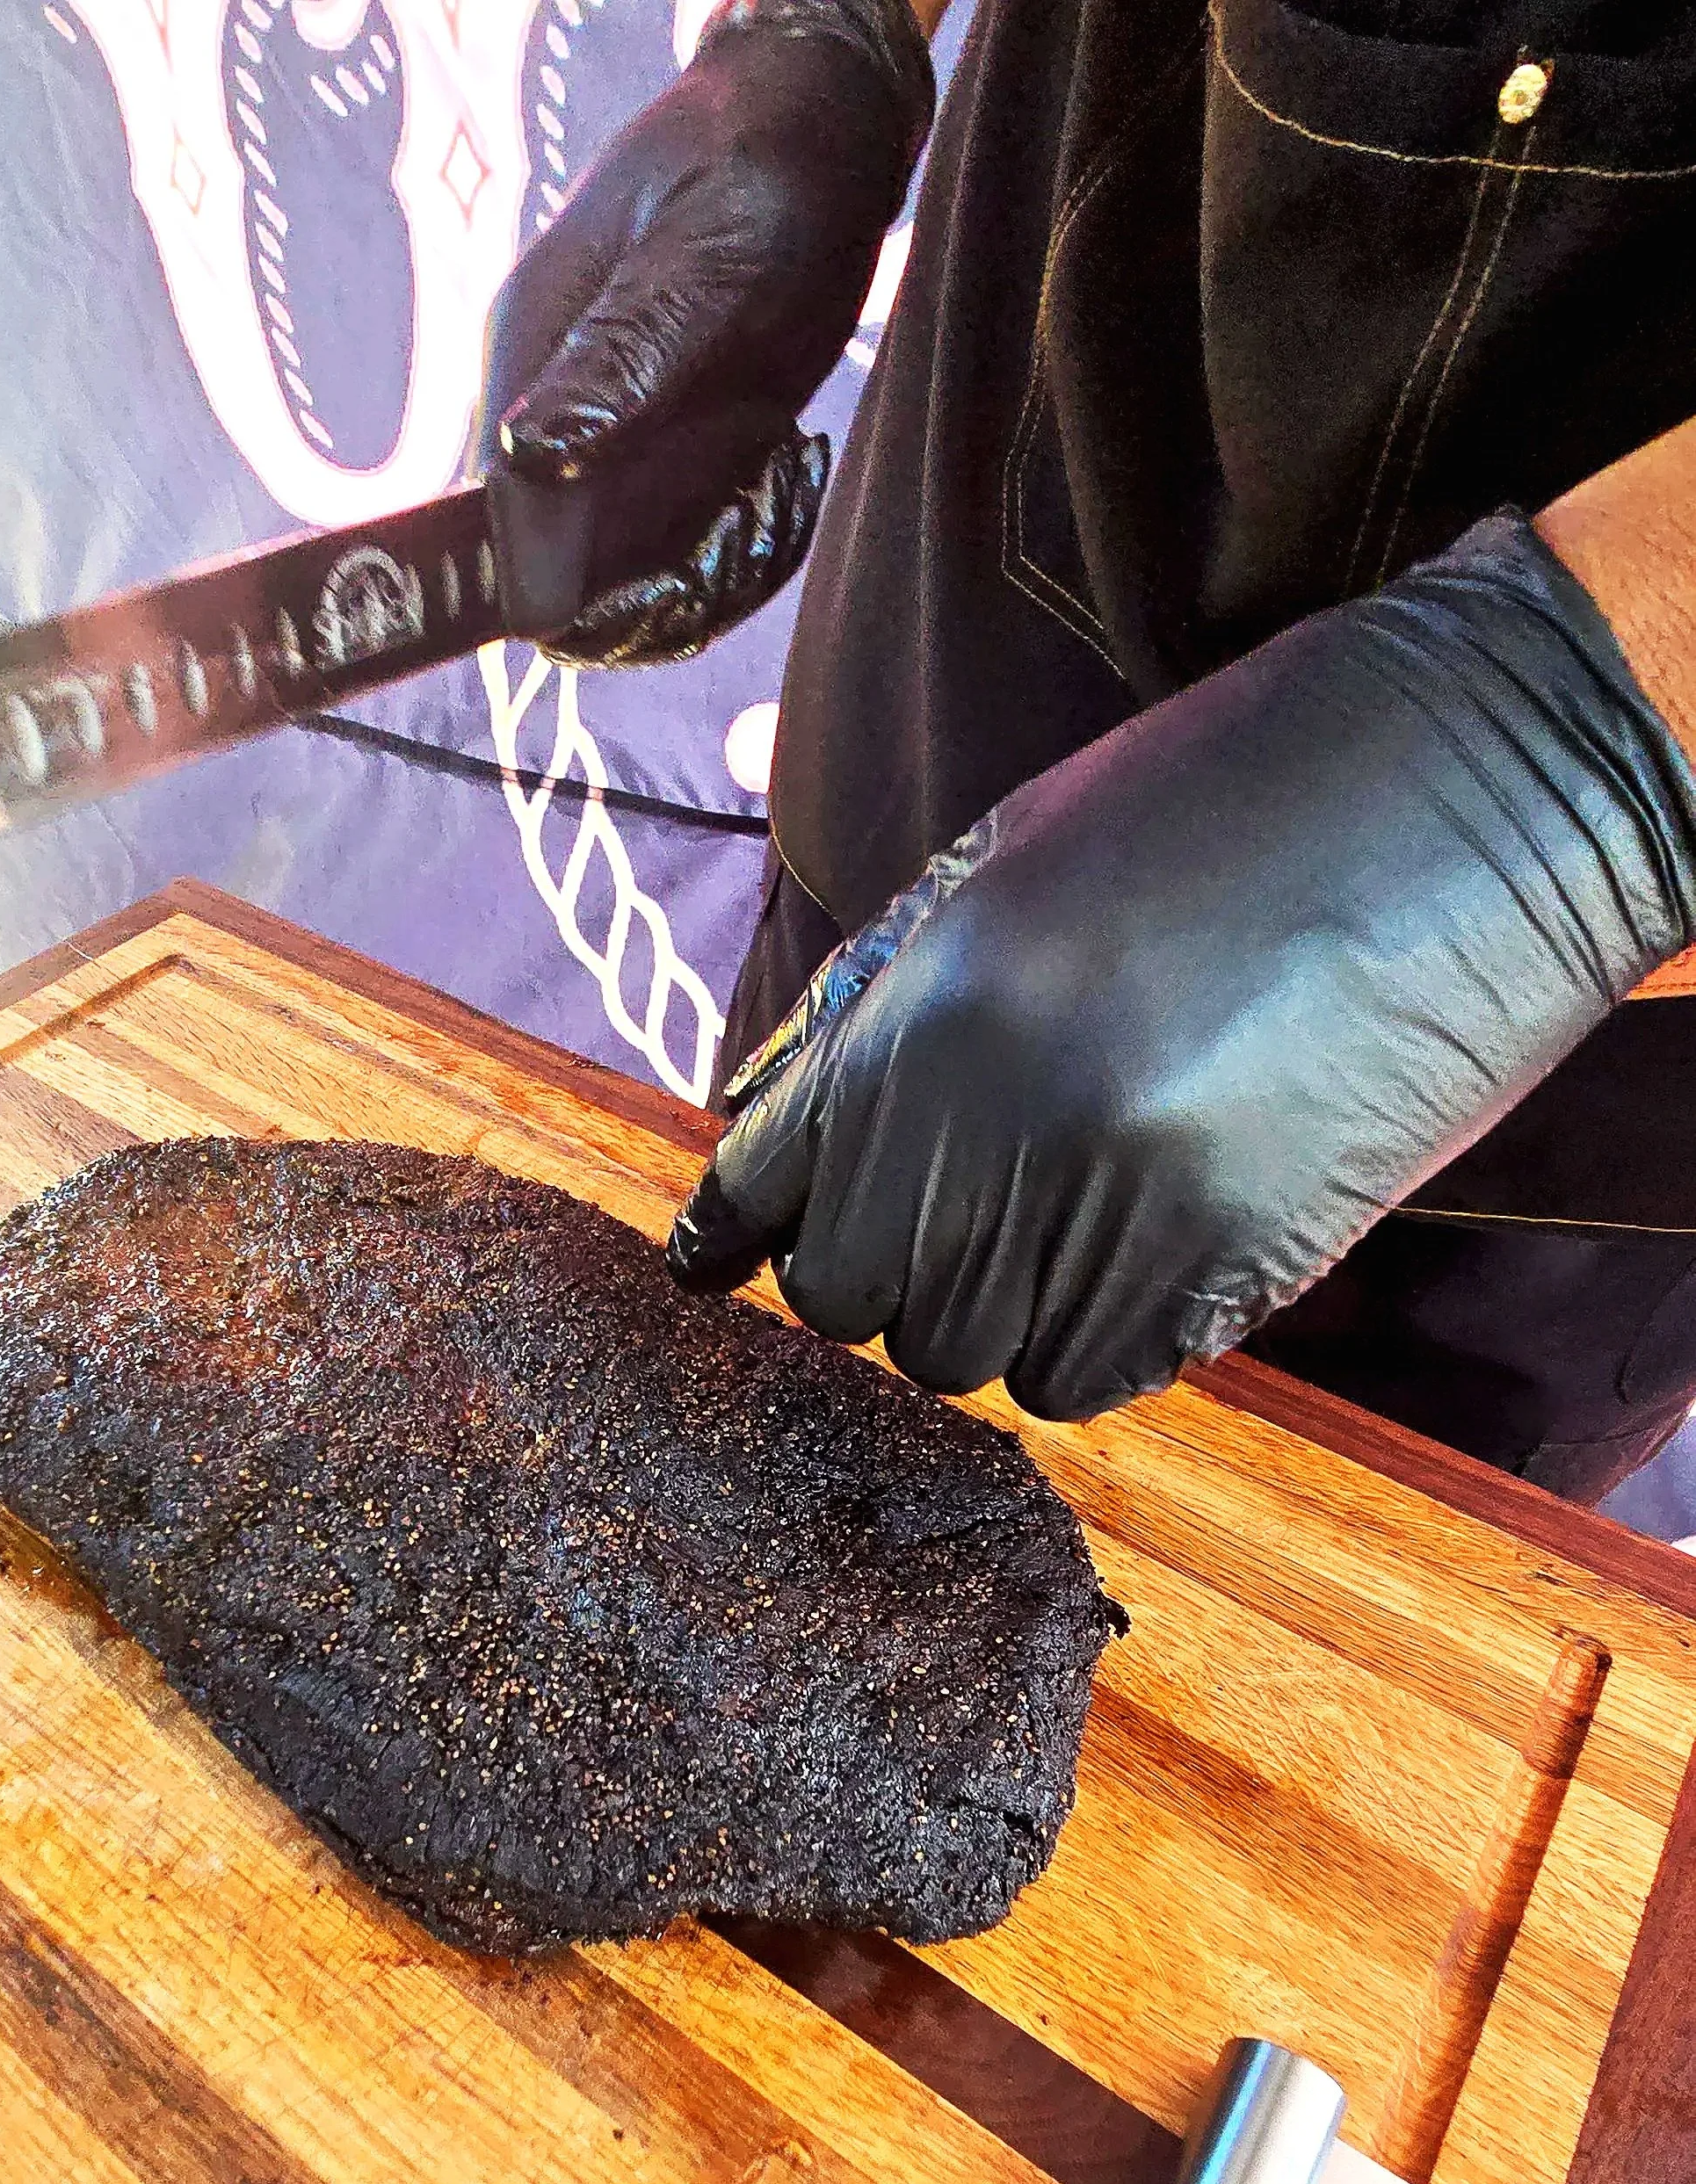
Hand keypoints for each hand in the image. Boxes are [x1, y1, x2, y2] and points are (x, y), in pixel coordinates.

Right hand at [480, 0, 932, 664]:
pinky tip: (784, 475)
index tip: (684, 569)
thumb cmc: (758, 166)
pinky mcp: (656, 466)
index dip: (583, 592)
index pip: (511, 535)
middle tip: (755, 513)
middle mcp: (549, 427)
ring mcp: (601, 453)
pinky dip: (741, 549)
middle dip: (666, 592)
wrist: (811, 122)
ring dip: (717, 573)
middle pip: (568, 592)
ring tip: (782, 479)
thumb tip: (530, 460)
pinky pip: (680, 560)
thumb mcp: (702, 256)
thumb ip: (622, 360)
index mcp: (529, 368)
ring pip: (632, 591)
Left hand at [666, 512, 1695, 1417]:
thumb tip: (773, 1109)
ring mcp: (1109, 1211)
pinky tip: (1129, 1260)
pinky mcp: (1223, 1275)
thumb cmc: (1237, 800)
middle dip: (874, 1275)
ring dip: (985, 1313)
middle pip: (849, 1300)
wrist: (1481, 792)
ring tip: (1056, 1224)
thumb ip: (884, 996)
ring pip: (961, 1358)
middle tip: (936, 1225)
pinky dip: (1081, 1344)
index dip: (730, 1235)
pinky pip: (1080, 1381)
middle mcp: (993, 1125)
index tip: (713, 1266)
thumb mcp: (1015, 856)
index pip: (759, 1182)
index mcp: (926, 1010)